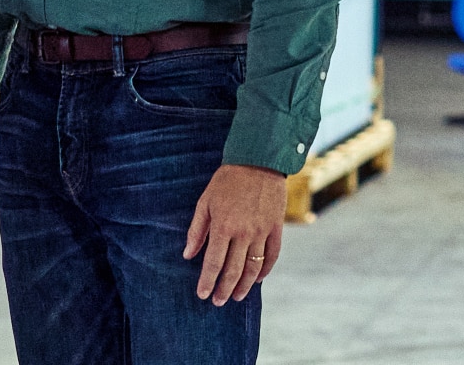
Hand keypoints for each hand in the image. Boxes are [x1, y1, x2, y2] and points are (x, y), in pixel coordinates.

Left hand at [183, 164, 286, 305]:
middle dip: (224, 288)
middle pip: (234, 270)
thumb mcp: (205, 202)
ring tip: (236, 296)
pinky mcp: (276, 228)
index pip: (213, 262)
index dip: (207, 281)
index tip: (202, 295)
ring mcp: (262, 231)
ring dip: (245, 285)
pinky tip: (258, 279)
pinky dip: (265, 269)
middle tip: (218, 301)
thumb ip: (196, 230)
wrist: (257, 162)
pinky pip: (272, 255)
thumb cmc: (226, 181)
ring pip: (254, 267)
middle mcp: (243, 232)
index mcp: (223, 226)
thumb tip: (187, 255)